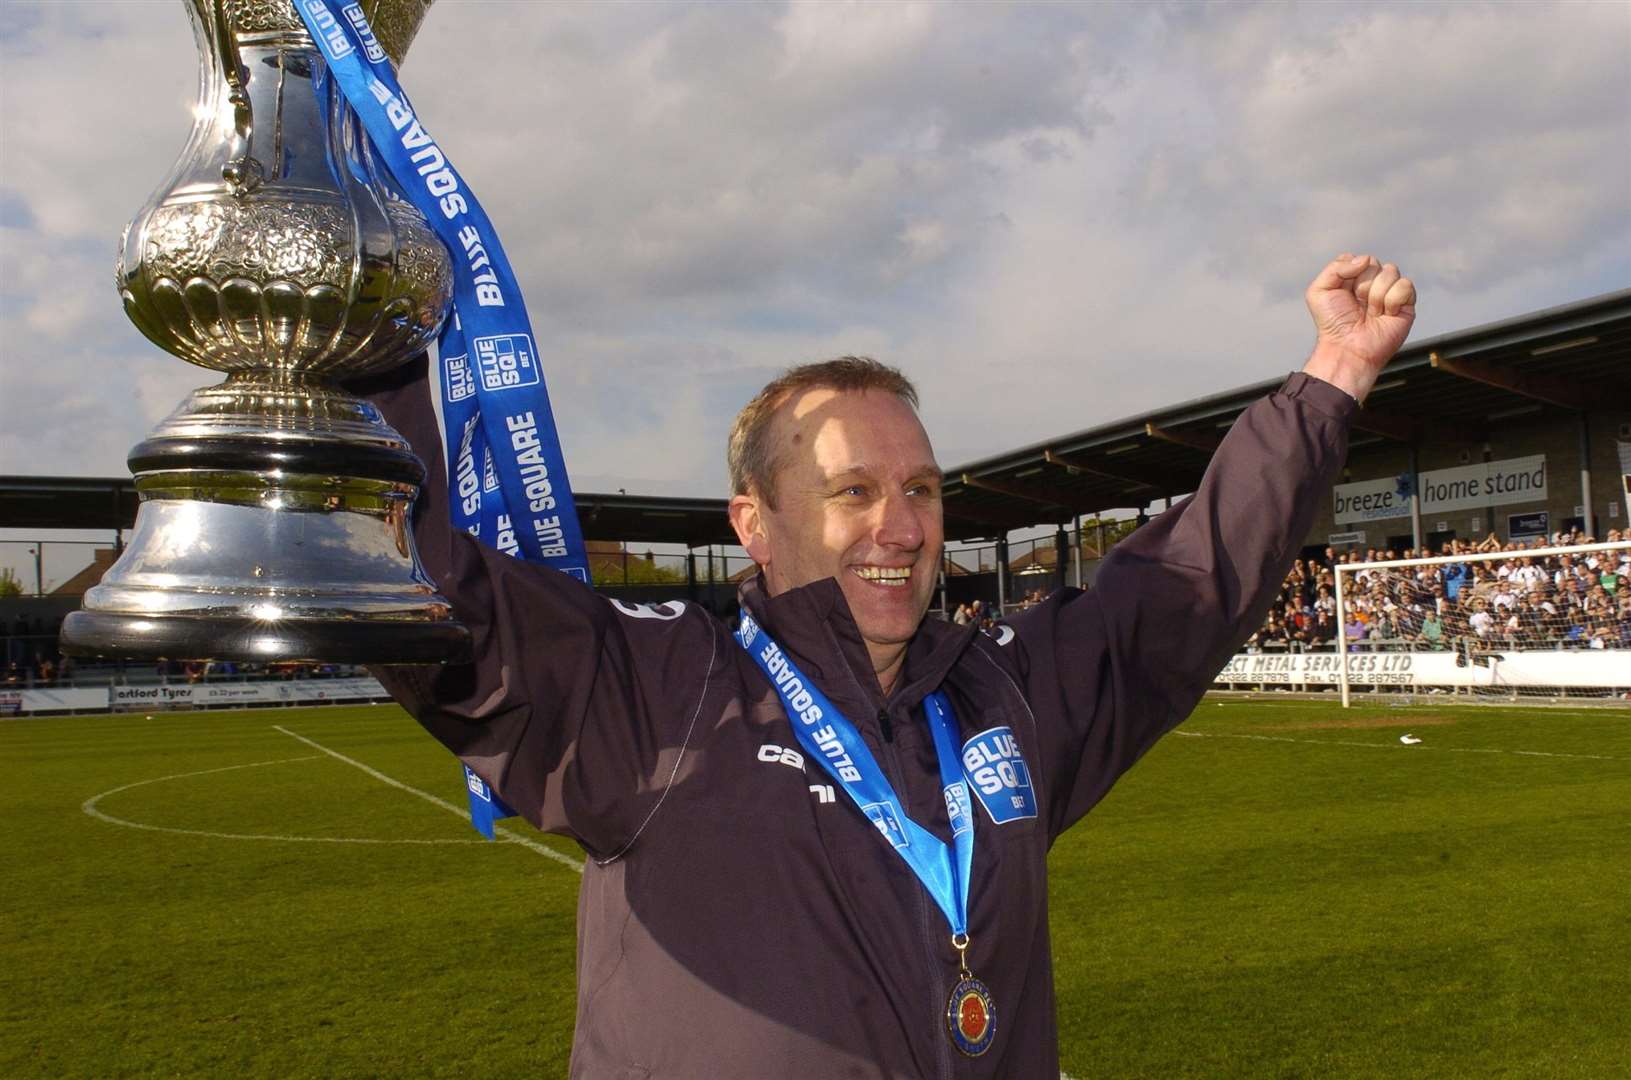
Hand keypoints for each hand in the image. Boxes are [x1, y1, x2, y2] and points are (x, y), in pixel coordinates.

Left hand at [1301, 253, 1415, 402]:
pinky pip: (1405, 285)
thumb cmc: (1332, 323)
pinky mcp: (1407, 304)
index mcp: (1354, 278)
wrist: (1348, 348)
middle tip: (1357, 305)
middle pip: (1374, 263)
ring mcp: (1390, 292)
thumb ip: (1336, 267)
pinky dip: (1392, 301)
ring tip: (1370, 313)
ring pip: (1391, 271)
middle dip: (1362, 285)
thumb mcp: (1319, 291)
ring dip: (1376, 294)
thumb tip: (1365, 259)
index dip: (1350, 273)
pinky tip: (1386, 315)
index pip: (1360, 258)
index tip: (1343, 293)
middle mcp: (1374, 283)